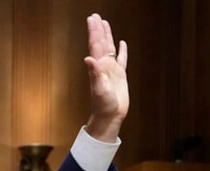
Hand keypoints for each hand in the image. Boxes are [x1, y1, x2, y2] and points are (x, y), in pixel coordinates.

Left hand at [83, 13, 128, 141]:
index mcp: (98, 67)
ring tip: (105, 23)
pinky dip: (122, 51)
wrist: (109, 116)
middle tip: (95, 16)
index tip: (92, 19)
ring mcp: (112, 70)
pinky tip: (122, 43)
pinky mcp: (120, 76)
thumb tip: (87, 58)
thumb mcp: (98, 89)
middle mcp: (104, 66)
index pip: (95, 45)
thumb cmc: (103, 105)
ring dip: (107, 36)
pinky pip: (122, 60)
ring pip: (110, 48)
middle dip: (98, 29)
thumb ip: (94, 73)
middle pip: (101, 43)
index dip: (94, 32)